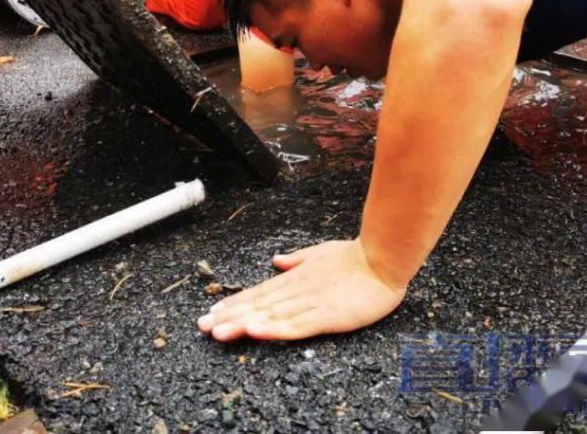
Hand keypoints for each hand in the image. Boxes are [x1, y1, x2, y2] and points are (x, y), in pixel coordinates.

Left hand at [197, 239, 406, 340]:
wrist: (383, 259)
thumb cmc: (355, 257)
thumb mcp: (320, 253)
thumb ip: (297, 260)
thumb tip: (276, 261)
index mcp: (296, 277)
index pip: (258, 291)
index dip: (234, 302)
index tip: (212, 311)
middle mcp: (297, 289)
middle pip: (257, 304)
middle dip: (228, 316)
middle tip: (202, 325)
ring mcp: (310, 302)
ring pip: (269, 315)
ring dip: (242, 323)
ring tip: (218, 332)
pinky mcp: (326, 316)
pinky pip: (295, 325)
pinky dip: (274, 329)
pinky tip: (256, 331)